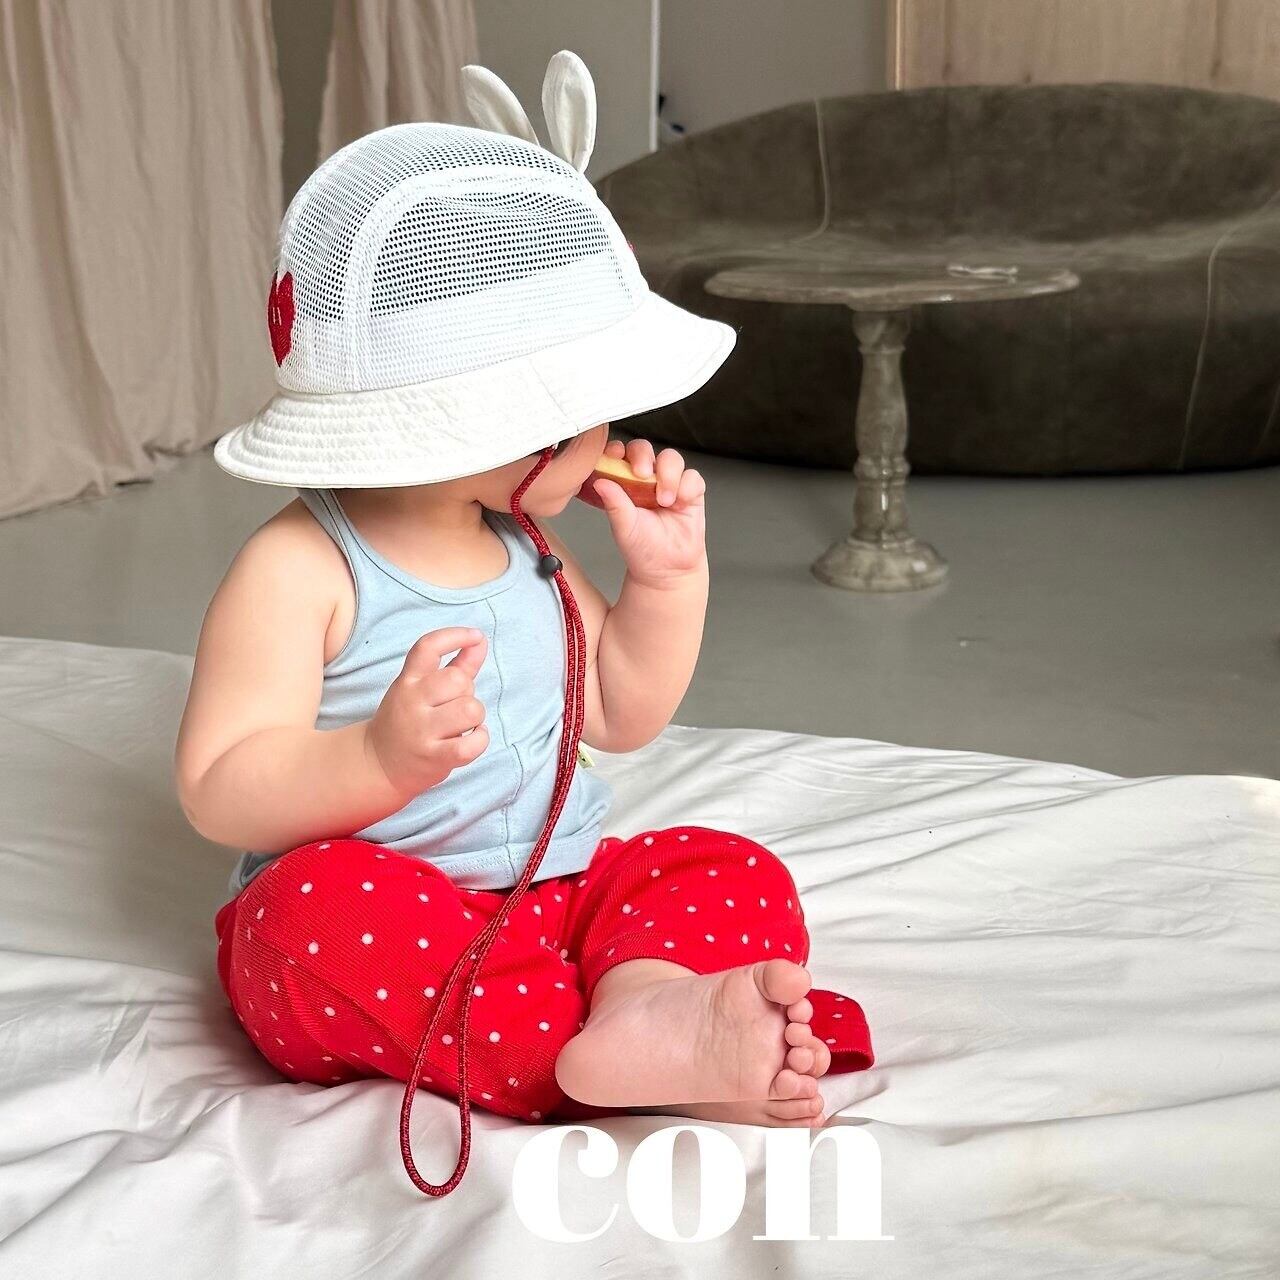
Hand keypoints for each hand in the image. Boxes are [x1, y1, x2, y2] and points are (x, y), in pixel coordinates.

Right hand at [364, 627, 488, 798]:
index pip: (427, 647)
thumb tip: (481, 640)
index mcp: (408, 680)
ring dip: (476, 716)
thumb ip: (457, 664)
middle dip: (468, 691)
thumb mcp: (422, 688)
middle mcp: (411, 702)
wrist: (378, 764)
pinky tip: (473, 738)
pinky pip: (470, 745)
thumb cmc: (408, 720)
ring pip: (470, 709)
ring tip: (464, 724)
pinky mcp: (433, 757)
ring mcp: (421, 731)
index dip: (455, 636)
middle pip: (458, 680)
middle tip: (456, 705)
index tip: (476, 636)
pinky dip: (481, 739)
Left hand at [579, 438, 706, 586]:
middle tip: (642, 474)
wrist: (667, 569)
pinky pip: (692, 477)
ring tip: (664, 501)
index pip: (620, 455)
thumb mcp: (623, 526)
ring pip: (671, 458)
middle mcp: (646, 478)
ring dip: (668, 474)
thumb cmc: (642, 548)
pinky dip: (687, 486)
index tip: (615, 455)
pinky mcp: (691, 491)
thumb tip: (599, 482)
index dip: (617, 450)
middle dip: (643, 456)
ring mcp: (669, 482)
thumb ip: (614, 503)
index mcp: (624, 482)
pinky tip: (680, 504)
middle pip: (645, 449)